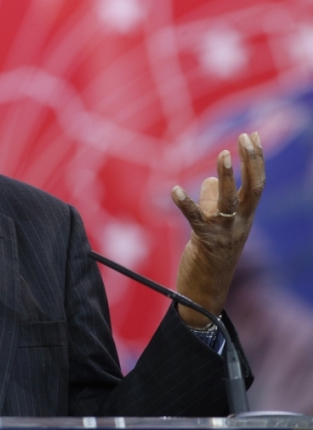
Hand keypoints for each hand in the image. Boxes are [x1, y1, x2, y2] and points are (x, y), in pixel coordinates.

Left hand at [172, 132, 264, 327]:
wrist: (205, 294)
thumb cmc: (210, 257)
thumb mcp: (215, 226)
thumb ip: (213, 201)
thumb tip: (208, 179)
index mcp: (245, 218)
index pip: (256, 184)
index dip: (256, 160)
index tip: (251, 135)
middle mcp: (240, 224)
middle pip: (252, 189)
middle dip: (251, 162)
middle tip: (244, 137)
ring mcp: (224, 233)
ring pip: (228, 201)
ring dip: (226, 178)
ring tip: (222, 154)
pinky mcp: (204, 242)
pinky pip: (195, 219)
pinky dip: (185, 204)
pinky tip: (174, 190)